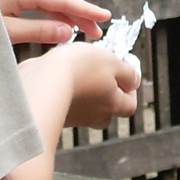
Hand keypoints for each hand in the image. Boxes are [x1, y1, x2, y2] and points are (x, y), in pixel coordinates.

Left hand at [0, 0, 109, 45]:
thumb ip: (38, 31)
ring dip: (67, 13)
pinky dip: (52, 11)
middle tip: (98, 32)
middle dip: (79, 13)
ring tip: (85, 31)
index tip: (105, 17)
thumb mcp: (4, 33)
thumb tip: (67, 31)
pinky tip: (62, 24)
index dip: (84, 9)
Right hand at [26, 43, 140, 129]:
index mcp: (112, 104)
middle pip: (107, 112)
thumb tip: (135, 81)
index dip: (130, 92)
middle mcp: (94, 116)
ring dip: (85, 94)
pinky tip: (60, 77)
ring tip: (78, 73)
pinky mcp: (54, 112)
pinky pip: (65, 105)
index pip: (130, 106)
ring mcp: (74, 117)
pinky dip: (65, 93)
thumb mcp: (111, 62)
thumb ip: (127, 73)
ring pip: (86, 109)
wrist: (43, 80)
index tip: (125, 78)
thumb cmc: (79, 69)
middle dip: (106, 97)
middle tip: (101, 77)